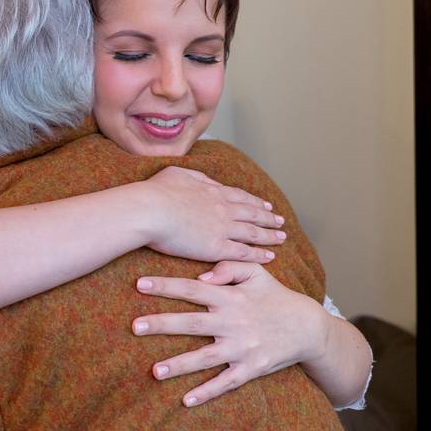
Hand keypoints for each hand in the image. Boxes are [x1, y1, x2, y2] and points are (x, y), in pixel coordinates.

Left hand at [132, 261, 327, 406]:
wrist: (309, 327)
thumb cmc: (275, 296)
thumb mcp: (256, 273)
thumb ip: (228, 267)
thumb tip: (201, 276)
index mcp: (231, 297)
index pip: (192, 289)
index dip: (165, 286)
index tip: (139, 284)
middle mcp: (233, 322)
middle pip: (191, 323)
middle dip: (161, 324)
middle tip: (134, 326)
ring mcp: (242, 348)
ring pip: (204, 358)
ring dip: (179, 365)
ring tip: (154, 371)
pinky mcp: (251, 368)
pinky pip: (225, 383)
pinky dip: (207, 392)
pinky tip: (185, 400)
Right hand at [139, 167, 285, 263]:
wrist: (149, 210)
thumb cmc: (155, 192)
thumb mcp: (178, 174)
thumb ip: (196, 177)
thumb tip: (207, 181)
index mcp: (212, 192)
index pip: (240, 197)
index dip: (254, 201)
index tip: (266, 205)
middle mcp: (222, 209)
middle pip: (252, 214)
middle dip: (267, 217)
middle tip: (280, 221)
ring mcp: (222, 228)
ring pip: (253, 233)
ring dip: (269, 235)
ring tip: (281, 238)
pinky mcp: (216, 247)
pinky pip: (244, 252)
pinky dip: (259, 254)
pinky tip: (270, 256)